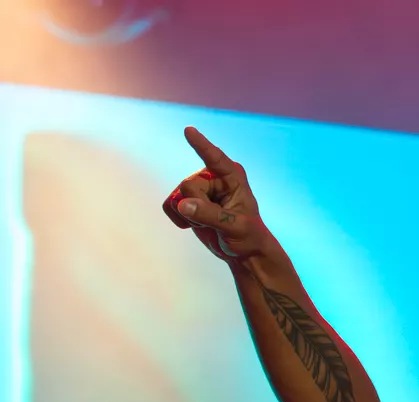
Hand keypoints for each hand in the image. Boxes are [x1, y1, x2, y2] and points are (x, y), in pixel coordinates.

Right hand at [162, 127, 270, 266]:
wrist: (243, 252)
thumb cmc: (248, 236)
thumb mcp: (234, 227)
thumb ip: (210, 214)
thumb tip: (183, 204)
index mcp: (232, 176)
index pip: (215, 158)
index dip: (201, 144)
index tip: (189, 131)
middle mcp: (213, 177)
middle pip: (189, 186)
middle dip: (197, 207)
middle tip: (216, 221)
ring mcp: (199, 187)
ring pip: (178, 196)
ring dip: (189, 215)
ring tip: (208, 223)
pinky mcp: (187, 200)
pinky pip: (170, 203)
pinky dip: (177, 217)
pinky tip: (193, 224)